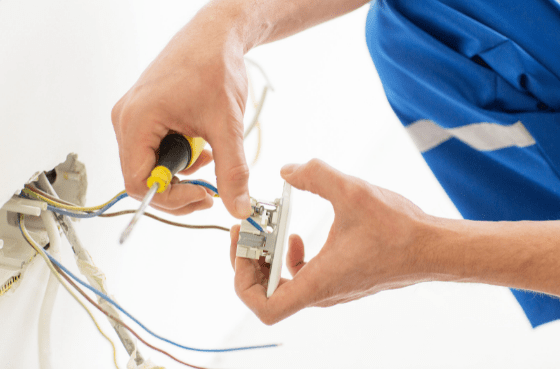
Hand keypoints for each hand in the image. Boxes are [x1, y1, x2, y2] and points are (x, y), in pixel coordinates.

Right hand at [111, 15, 250, 217]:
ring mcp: (134, 118)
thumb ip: (233, 171)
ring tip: (211, 159)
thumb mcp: (226, 125)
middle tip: (209, 191)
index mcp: (136, 121)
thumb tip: (237, 206)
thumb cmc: (213, 66)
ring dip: (182, 173)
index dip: (172, 198)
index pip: (139, 183)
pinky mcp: (146, 116)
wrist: (215, 36)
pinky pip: (156, 150)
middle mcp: (127, 120)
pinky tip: (203, 148)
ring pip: (151, 166)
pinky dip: (181, 158)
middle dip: (179, 189)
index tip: (203, 195)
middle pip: (142, 178)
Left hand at [229, 159, 433, 324]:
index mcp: (319, 282)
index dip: (243, 280)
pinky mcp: (339, 280)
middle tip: (252, 231)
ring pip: (282, 286)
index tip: (246, 246)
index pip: (264, 307)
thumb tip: (287, 170)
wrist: (432, 247)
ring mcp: (330, 289)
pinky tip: (296, 236)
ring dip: (268, 258)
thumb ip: (315, 175)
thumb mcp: (352, 191)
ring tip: (271, 230)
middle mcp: (322, 293)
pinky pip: (300, 278)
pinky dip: (288, 258)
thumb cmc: (399, 229)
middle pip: (265, 295)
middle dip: (250, 261)